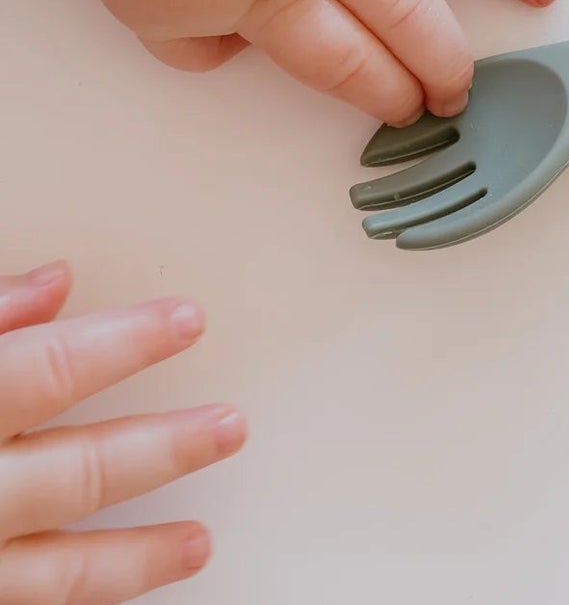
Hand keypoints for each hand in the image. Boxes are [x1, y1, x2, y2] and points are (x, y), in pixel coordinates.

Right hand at [0, 261, 243, 603]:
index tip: (188, 320)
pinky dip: (89, 597)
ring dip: (134, 557)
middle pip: (72, 474)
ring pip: (54, 572)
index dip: (125, 343)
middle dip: (160, 449)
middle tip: (232, 424)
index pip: (49, 369)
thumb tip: (56, 281)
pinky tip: (134, 585)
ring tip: (200, 543)